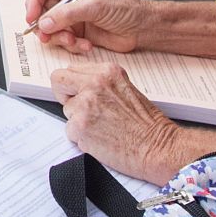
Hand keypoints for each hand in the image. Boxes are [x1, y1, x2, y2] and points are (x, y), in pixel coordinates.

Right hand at [25, 0, 148, 53]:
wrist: (141, 28)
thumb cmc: (125, 8)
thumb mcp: (94, 7)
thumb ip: (67, 14)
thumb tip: (44, 23)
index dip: (33, 3)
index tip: (32, 19)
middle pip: (41, 11)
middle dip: (46, 26)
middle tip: (49, 37)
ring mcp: (71, 15)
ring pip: (49, 28)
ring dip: (60, 38)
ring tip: (74, 41)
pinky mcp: (76, 31)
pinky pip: (62, 40)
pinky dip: (71, 45)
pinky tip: (86, 45)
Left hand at [52, 62, 185, 182]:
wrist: (158, 147)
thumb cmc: (147, 124)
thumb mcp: (125, 88)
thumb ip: (101, 83)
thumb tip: (78, 84)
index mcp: (107, 72)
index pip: (70, 69)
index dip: (73, 84)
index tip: (77, 92)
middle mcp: (94, 84)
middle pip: (58, 81)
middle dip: (64, 94)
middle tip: (78, 108)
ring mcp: (85, 104)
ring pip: (66, 110)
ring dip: (79, 121)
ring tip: (102, 127)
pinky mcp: (80, 126)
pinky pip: (69, 131)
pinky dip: (82, 138)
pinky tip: (101, 138)